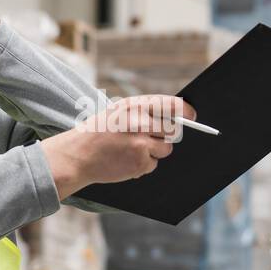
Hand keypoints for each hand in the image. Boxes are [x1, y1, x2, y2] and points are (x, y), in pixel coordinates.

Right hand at [40, 95, 197, 199]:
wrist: (77, 155)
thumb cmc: (97, 132)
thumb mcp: (118, 111)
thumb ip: (143, 112)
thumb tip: (174, 118)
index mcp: (135, 106)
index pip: (172, 105)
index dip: (186, 111)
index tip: (193, 115)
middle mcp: (141, 123)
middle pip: (173, 130)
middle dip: (167, 135)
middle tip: (153, 138)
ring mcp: (141, 144)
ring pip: (166, 149)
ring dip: (155, 151)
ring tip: (133, 149)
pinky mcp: (140, 162)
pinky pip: (153, 164)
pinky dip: (143, 164)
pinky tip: (126, 160)